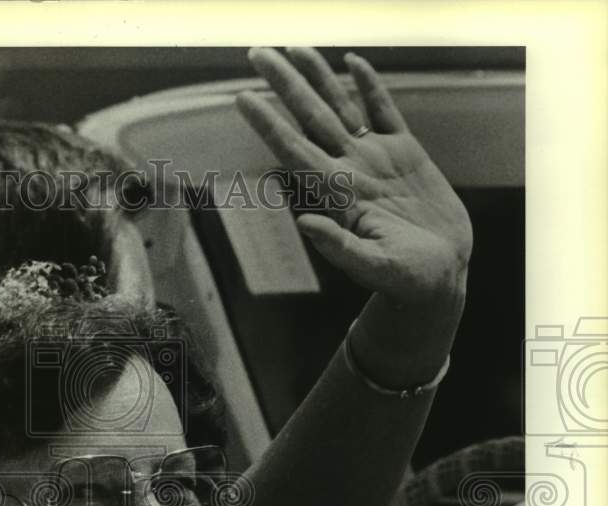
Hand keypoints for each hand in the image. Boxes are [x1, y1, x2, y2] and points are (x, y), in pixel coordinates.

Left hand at [237, 47, 471, 307]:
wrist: (440, 276)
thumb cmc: (406, 281)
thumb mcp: (374, 268)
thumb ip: (339, 248)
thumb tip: (304, 223)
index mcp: (337, 194)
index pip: (293, 150)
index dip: (267, 123)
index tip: (241, 97)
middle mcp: (350, 169)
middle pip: (309, 117)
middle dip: (283, 85)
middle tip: (256, 52)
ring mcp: (376, 159)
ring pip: (340, 107)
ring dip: (317, 78)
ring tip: (296, 48)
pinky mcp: (407, 154)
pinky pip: (384, 111)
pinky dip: (369, 86)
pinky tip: (352, 63)